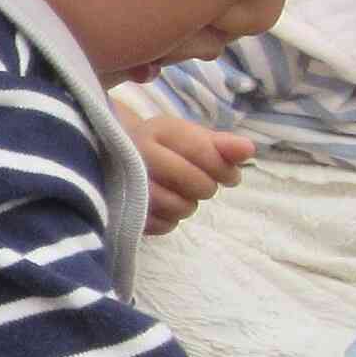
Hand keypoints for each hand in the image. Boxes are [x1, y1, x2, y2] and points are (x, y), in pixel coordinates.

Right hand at [113, 99, 252, 234]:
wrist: (107, 157)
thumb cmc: (158, 147)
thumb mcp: (187, 136)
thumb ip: (219, 144)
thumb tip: (247, 150)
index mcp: (157, 131)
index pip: (203, 152)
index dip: (224, 168)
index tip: (229, 176)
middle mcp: (138, 154)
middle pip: (196, 183)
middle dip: (205, 187)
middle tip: (197, 183)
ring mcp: (127, 184)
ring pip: (181, 207)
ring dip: (188, 205)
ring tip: (178, 194)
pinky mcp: (121, 210)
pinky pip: (163, 225)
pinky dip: (169, 220)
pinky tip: (163, 207)